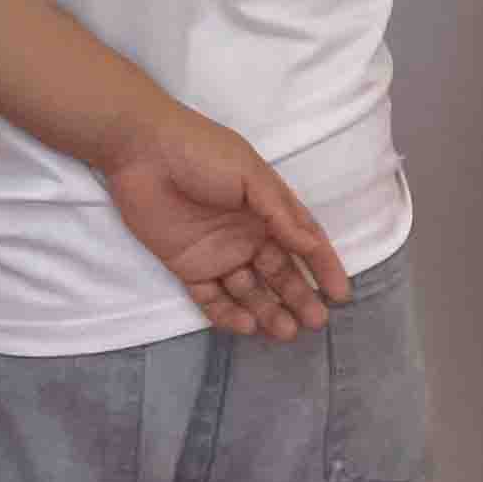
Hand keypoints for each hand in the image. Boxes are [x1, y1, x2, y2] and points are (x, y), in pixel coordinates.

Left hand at [97, 100, 351, 341]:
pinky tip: (247, 325)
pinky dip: (230, 315)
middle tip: (315, 321)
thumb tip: (311, 245)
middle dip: (299, 296)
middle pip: (279, 272)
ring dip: (269, 311)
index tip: (341, 294)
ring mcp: (217, 252)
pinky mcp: (188, 266)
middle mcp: (245, 232)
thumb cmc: (201, 152)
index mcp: (265, 206)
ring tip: (286, 330)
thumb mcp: (249, 173)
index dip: (323, 265)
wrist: (141, 151)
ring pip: (250, 291)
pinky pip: (212, 299)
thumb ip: (279, 211)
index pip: (302, 240)